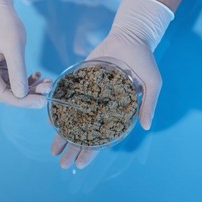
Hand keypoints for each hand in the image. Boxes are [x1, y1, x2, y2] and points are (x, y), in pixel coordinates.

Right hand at [0, 0, 50, 107]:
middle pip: (9, 95)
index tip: (42, 100)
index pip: (3, 95)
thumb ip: (17, 71)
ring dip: (32, 89)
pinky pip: (16, 83)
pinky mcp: (1, 72)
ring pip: (14, 90)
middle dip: (30, 95)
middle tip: (49, 89)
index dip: (23, 101)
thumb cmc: (5, 25)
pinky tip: (39, 76)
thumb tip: (22, 95)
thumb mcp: (14, 47)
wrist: (0, 12)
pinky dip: (29, 82)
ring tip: (48, 82)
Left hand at [51, 0, 173, 168]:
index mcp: (117, 110)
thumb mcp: (152, 83)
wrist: (130, 37)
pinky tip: (49, 119)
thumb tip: (146, 126)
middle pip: (84, 131)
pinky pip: (68, 96)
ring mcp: (90, 93)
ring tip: (52, 149)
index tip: (80, 164)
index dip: (92, 151)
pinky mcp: (81, 79)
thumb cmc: (144, 60)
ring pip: (74, 118)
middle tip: (61, 163)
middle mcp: (101, 105)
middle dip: (73, 147)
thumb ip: (148, 104)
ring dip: (63, 133)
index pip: (102, 136)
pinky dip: (59, 107)